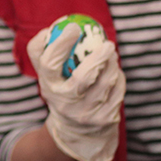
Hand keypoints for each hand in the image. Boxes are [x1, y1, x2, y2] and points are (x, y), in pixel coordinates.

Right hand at [27, 22, 124, 160]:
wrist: (75, 132)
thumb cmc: (61, 91)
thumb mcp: (46, 76)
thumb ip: (41, 52)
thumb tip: (48, 28)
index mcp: (49, 88)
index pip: (50, 64)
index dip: (60, 44)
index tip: (73, 28)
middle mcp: (66, 103)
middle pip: (83, 78)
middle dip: (97, 58)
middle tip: (107, 43)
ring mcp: (86, 114)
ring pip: (105, 84)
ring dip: (112, 65)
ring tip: (111, 53)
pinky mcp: (105, 119)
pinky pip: (117, 92)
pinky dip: (118, 78)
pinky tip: (115, 71)